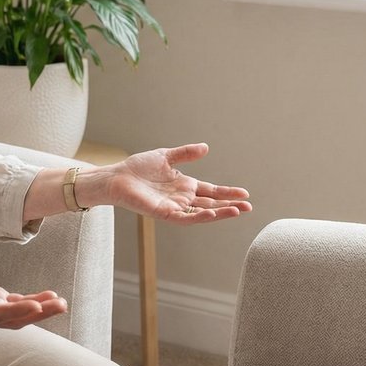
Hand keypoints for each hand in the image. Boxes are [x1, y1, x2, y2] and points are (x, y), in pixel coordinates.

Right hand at [0, 251, 67, 328]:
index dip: (16, 311)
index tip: (36, 307)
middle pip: (11, 319)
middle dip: (37, 314)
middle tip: (60, 305)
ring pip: (16, 315)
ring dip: (39, 310)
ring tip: (61, 303)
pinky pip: (14, 305)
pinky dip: (32, 302)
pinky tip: (49, 297)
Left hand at [103, 143, 251, 222]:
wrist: (117, 177)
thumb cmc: (138, 168)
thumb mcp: (166, 156)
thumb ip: (185, 154)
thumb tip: (206, 147)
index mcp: (184, 186)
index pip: (211, 191)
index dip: (227, 193)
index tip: (245, 194)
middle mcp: (182, 199)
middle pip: (211, 204)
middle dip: (230, 206)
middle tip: (249, 206)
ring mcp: (174, 207)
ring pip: (202, 214)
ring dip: (220, 214)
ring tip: (237, 211)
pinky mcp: (163, 213)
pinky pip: (184, 218)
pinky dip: (199, 216)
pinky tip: (211, 213)